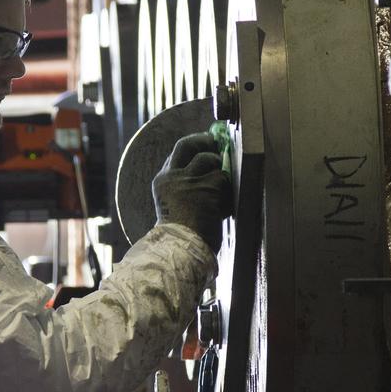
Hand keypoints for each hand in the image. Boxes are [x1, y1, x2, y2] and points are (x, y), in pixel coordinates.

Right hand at [152, 132, 232, 253]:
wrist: (182, 250)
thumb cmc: (182, 234)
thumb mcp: (175, 204)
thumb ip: (186, 185)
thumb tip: (210, 167)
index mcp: (163, 181)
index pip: (178, 153)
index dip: (194, 146)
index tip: (206, 145)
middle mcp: (172, 177)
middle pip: (187, 144)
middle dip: (204, 140)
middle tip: (217, 143)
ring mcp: (189, 181)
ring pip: (209, 160)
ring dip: (220, 172)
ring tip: (222, 191)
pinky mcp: (207, 187)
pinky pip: (223, 178)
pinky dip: (227, 191)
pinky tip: (224, 208)